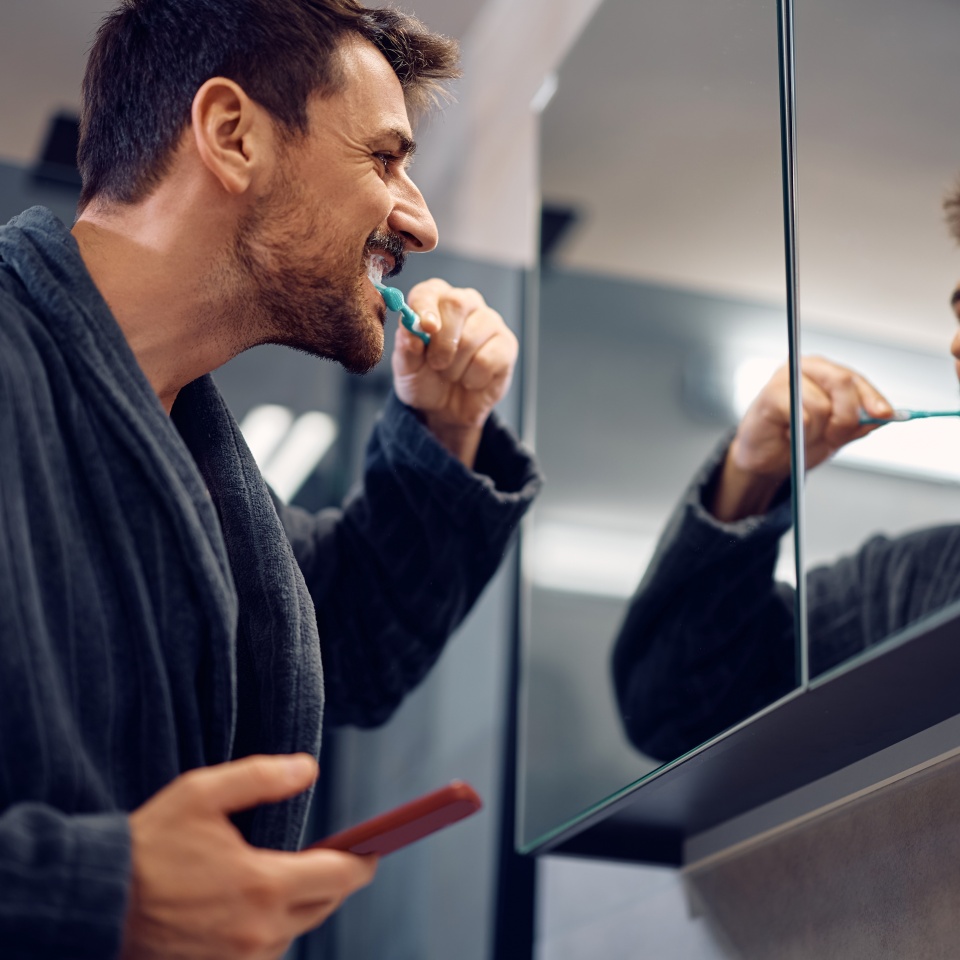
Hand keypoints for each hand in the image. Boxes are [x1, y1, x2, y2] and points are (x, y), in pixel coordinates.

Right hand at [121, 754, 376, 959]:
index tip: (374, 849)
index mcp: (263, 886)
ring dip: (301, 906)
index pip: (340, 877)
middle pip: (324, 906)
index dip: (363, 861)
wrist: (96, 902)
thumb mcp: (203, 793)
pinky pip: (265, 953)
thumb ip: (262, 778)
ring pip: (295, 932)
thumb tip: (309, 769)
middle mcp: (258, 932)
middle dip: (335, 880)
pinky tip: (257, 906)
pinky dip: (272, 929)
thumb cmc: (150, 843)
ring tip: (293, 876)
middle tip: (337, 857)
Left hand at [391, 278, 518, 467]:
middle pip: (456, 303)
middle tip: (436, 364)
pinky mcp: (507, 344)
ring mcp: (489, 322)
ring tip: (451, 374)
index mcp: (434, 301)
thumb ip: (406, 347)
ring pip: (471, 336)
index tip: (426, 328)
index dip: (426, 307)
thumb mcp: (406, 368)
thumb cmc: (425, 379)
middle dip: (442, 341)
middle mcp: (464, 304)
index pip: (429, 291)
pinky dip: (473, 378)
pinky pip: (487, 359)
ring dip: (455, 366)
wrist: (445, 410)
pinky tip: (471, 380)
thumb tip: (411, 331)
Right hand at [711, 356, 891, 521]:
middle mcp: (805, 368)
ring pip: (823, 405)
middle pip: (843, 381)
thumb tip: (886, 415)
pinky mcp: (770, 395)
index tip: (885, 415)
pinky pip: (803, 416)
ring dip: (818, 432)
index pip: (855, 379)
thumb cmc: (799, 440)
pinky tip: (790, 434)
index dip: (872, 397)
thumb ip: (861, 421)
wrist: (766, 460)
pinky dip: (802, 433)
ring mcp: (786, 378)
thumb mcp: (837, 432)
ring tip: (803, 436)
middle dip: (847, 416)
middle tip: (835, 437)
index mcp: (824, 371)